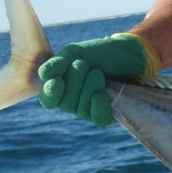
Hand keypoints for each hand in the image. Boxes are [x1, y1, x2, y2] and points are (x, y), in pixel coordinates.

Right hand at [38, 33, 160, 126]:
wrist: (127, 53)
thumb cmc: (99, 53)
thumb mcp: (74, 53)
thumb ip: (57, 63)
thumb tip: (44, 75)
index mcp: (62, 87)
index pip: (49, 99)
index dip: (52, 93)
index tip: (58, 80)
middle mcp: (74, 101)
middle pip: (66, 104)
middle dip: (74, 82)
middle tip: (85, 65)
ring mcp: (91, 109)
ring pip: (81, 110)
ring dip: (88, 88)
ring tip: (97, 72)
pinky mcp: (108, 113)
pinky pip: (98, 119)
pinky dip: (98, 107)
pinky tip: (101, 94)